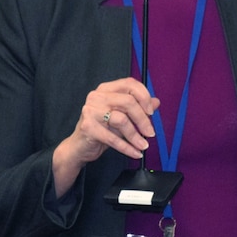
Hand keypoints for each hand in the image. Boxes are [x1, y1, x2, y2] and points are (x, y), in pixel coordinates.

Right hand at [52, 78, 159, 195]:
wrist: (79, 147)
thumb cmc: (100, 130)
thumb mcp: (121, 116)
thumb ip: (138, 108)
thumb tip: (156, 102)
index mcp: (106, 90)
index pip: (129, 84)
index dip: (144, 96)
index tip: (151, 111)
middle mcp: (97, 97)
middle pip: (128, 102)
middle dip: (143, 119)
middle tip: (150, 132)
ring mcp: (91, 111)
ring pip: (122, 119)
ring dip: (136, 136)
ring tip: (143, 145)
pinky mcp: (88, 127)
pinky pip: (113, 138)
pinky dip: (127, 147)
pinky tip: (135, 152)